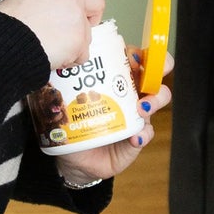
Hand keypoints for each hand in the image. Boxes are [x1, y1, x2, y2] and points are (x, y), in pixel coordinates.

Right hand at [0, 0, 105, 69]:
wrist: (2, 40)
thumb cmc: (4, 25)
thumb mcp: (21, 0)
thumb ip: (44, 3)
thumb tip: (53, 18)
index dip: (78, 9)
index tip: (70, 20)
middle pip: (91, 11)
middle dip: (80, 28)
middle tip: (64, 39)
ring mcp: (76, 16)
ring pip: (86, 36)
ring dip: (72, 47)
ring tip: (49, 49)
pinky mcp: (79, 39)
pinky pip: (82, 56)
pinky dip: (70, 61)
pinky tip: (52, 57)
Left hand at [54, 53, 174, 185]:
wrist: (73, 159)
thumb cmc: (71, 124)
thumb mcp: (64, 100)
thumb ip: (62, 83)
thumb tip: (55, 66)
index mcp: (115, 80)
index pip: (134, 59)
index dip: (141, 54)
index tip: (133, 57)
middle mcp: (130, 95)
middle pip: (153, 76)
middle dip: (158, 73)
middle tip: (146, 81)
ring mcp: (136, 116)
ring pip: (157, 101)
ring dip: (154, 101)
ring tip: (141, 108)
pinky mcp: (137, 138)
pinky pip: (146, 134)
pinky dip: (142, 135)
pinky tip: (133, 138)